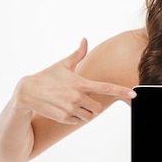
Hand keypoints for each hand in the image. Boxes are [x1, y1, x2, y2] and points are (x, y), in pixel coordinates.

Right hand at [13, 38, 135, 123]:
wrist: (27, 93)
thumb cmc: (47, 76)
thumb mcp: (63, 64)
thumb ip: (78, 54)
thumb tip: (84, 39)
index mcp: (80, 83)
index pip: (106, 87)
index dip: (121, 91)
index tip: (134, 93)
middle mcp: (77, 97)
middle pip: (98, 108)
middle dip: (94, 105)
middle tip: (84, 100)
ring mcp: (70, 108)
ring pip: (89, 116)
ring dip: (86, 112)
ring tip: (73, 104)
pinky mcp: (64, 118)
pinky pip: (78, 121)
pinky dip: (75, 117)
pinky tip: (65, 109)